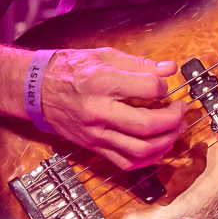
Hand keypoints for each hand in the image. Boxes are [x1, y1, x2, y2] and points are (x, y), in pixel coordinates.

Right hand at [40, 47, 186, 170]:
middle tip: (181, 111)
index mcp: (101, 83)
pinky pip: (126, 162)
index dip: (164, 87)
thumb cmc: (68, 70)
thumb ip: (139, 64)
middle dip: (173, 120)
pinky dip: (149, 159)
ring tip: (176, 129)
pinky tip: (160, 147)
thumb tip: (169, 68)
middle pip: (146, 125)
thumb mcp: (104, 56)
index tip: (166, 86)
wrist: (36, 90)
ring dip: (166, 141)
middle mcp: (98, 111)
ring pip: (140, 149)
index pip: (147, 89)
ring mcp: (96, 133)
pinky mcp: (94, 147)